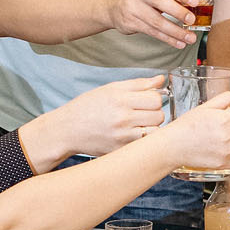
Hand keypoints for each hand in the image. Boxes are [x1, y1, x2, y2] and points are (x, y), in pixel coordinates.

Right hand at [44, 75, 166, 157]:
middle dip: (155, 113)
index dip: (155, 99)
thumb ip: (138, 84)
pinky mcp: (121, 150)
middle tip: (144, 113)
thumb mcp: (110, 89)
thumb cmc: (88, 107)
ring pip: (156, 132)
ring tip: (140, 125)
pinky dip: (143, 140)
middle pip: (159, 116)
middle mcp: (122, 118)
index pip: (156, 99)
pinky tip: (133, 135)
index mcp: (120, 99)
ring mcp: (122, 137)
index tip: (147, 101)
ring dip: (152, 128)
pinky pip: (144, 145)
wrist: (68, 129)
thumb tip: (160, 80)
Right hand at [104, 0, 200, 47]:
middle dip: (178, 12)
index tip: (195, 1)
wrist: (114, 5)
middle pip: (160, 3)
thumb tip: (196, 6)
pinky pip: (153, 32)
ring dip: (176, 31)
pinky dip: (168, 39)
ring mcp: (134, 8)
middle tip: (192, 20)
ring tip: (190, 38)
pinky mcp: (132, 23)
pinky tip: (179, 43)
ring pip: (157, 22)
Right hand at [159, 90, 229, 175]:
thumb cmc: (187, 126)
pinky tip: (225, 150)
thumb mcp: (206, 106)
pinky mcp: (223, 164)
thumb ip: (228, 99)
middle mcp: (228, 136)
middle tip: (225, 127)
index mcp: (225, 119)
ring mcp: (227, 151)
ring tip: (227, 139)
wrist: (173, 145)